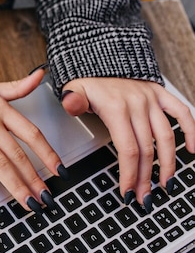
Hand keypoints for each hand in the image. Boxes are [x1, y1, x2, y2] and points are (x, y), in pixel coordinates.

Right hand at [0, 68, 63, 212]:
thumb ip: (18, 87)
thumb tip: (40, 76)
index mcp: (0, 109)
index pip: (31, 134)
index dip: (48, 154)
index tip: (59, 171)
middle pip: (17, 155)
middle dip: (34, 179)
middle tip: (46, 198)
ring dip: (15, 187)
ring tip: (27, 204)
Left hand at [60, 78, 194, 209]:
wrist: (100, 56)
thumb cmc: (86, 79)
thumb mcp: (72, 90)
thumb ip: (72, 101)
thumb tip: (70, 104)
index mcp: (116, 107)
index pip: (128, 149)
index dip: (129, 174)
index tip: (127, 192)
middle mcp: (138, 104)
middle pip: (146, 149)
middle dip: (145, 177)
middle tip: (143, 197)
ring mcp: (151, 99)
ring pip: (166, 136)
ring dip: (167, 163)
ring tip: (165, 184)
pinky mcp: (161, 94)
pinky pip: (182, 112)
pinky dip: (192, 130)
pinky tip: (193, 150)